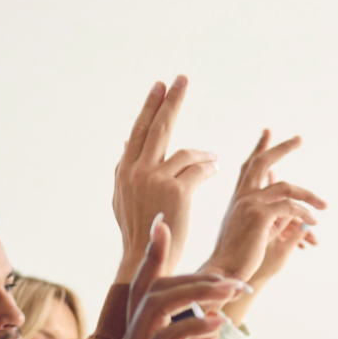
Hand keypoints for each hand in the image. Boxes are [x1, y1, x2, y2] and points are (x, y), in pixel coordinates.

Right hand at [97, 217, 244, 338]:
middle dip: (193, 274)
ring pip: (157, 307)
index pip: (145, 291)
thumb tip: (213, 325)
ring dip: (197, 292)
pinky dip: (193, 325)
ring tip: (232, 289)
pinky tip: (218, 321)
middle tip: (235, 278)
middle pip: (153, 289)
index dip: (153, 257)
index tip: (163, 225)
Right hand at [113, 78, 218, 282]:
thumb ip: (125, 170)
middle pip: (158, 128)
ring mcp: (155, 180)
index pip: (139, 131)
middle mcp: (136, 171)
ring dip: (201, 154)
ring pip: (184, 153)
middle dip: (171, 101)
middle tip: (182, 79)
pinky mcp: (176, 191)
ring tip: (212, 158)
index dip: (151, 107)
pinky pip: (198, 169)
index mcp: (124, 171)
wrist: (147, 259)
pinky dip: (207, 167)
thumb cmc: (139, 231)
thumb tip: (125, 143)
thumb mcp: (123, 198)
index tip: (161, 87)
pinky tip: (215, 169)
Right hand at [200, 131, 327, 322]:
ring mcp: (250, 203)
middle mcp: (242, 197)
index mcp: (239, 199)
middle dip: (282, 148)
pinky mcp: (260, 215)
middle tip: (299, 138)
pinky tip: (313, 223)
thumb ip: (273, 219)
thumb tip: (295, 213)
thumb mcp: (259, 233)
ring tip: (324, 205)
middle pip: (263, 162)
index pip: (249, 167)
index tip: (268, 134)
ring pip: (287, 188)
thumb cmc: (240, 258)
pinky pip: (290, 207)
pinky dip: (305, 214)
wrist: (226, 272)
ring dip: (309, 196)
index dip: (259, 149)